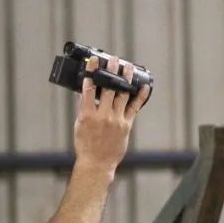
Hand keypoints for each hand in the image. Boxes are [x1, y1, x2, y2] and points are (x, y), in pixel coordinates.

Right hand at [71, 52, 148, 171]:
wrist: (97, 163)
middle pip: (108, 87)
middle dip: (111, 71)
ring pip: (122, 94)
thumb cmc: (86, 145)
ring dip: (126, 78)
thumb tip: (84, 93)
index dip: (92, 72)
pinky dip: (140, 96)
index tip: (94, 61)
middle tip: (114, 59)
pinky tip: (144, 86)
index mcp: (87, 114)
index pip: (89, 88)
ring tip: (128, 66)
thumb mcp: (79, 124)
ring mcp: (116, 119)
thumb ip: (83, 108)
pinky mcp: (126, 125)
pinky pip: (134, 107)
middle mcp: (102, 115)